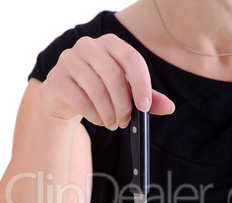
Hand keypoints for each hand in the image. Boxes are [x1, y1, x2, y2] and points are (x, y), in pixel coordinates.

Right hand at [42, 34, 173, 129]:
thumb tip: (169, 107)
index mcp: (111, 43)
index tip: (144, 107)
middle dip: (123, 105)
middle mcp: (89, 45)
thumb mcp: (125, 92)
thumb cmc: (100, 90)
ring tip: (113, 124)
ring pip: (96, 89)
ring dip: (108, 113)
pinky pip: (80, 100)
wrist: (65, 96)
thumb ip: (147, 98)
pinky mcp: (56, 78)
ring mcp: (69, 59)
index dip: (141, 84)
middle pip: (113, 76)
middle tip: (125, 122)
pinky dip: (93, 116)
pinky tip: (99, 120)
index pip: (131, 58)